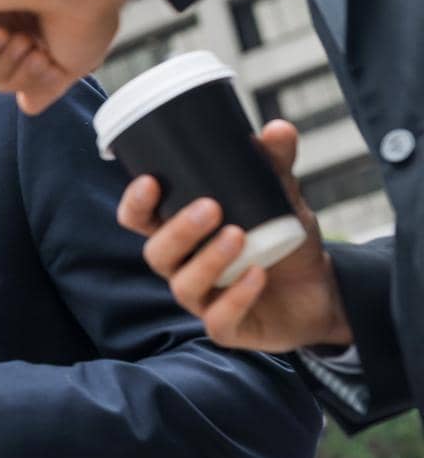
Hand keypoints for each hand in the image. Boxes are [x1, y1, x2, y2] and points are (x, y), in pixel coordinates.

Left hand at [0, 0, 125, 114]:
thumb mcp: (67, 64)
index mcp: (17, 22)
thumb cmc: (86, 12)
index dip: (23, 83)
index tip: (51, 69)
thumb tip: (27, 106)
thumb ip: (41, 86)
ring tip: (25, 43)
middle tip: (40, 58)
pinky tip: (3, 34)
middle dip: (11, 78)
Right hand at [116, 119, 351, 351]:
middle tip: (210, 207)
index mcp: (183, 235)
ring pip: (184, 286)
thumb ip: (274, 167)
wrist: (322, 291)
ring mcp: (204, 300)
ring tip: (239, 236)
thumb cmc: (284, 241)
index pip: (141, 221)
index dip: (136, 205)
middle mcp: (184, 267)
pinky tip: (257, 275)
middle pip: (157, 254)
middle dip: (177, 230)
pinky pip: (219, 319)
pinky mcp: (228, 328)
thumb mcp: (282, 199)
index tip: (149, 181)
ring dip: (207, 260)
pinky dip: (237, 297)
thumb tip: (276, 128)